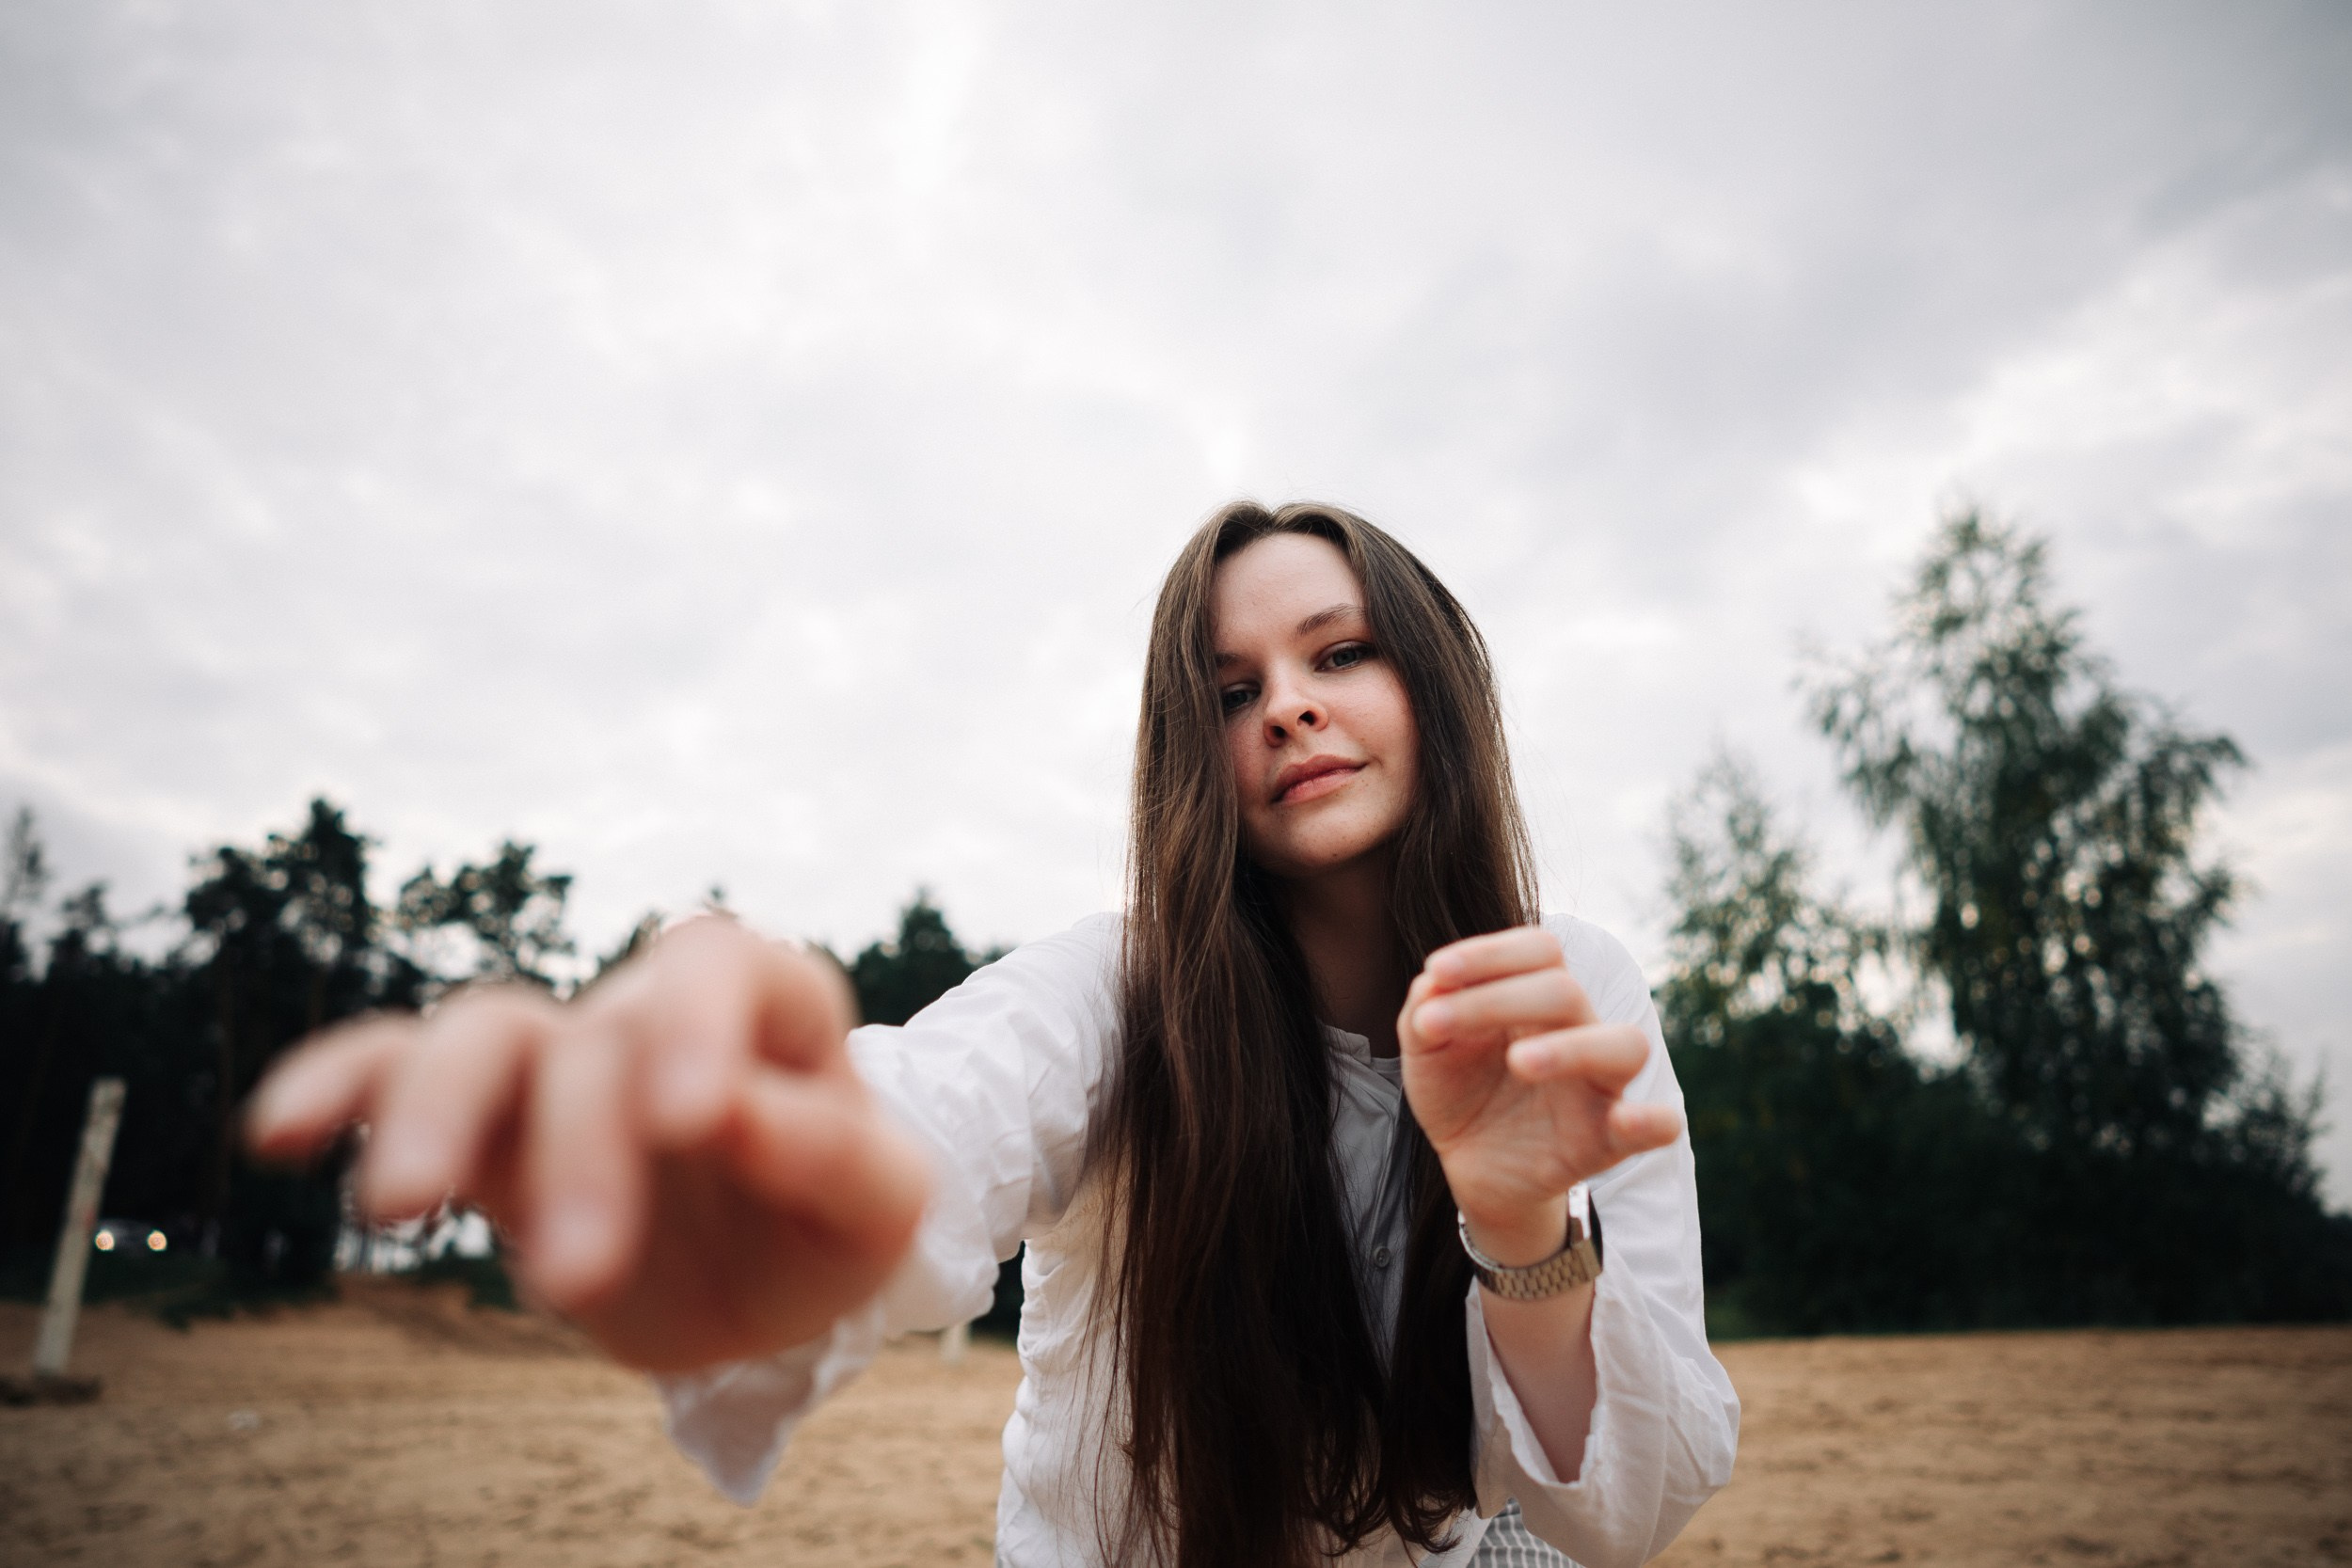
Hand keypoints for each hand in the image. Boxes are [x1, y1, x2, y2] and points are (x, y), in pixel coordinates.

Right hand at [244, 916, 929, 1372]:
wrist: (771, 1276)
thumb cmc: (835, 1222)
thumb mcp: (885, 1208)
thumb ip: (835, 1156)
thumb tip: (736, 1116)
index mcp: (770, 1008)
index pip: (722, 963)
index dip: (696, 1022)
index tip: (691, 1122)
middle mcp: (651, 1018)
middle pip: (593, 1039)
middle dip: (580, 1151)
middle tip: (579, 1275)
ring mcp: (561, 1063)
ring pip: (479, 1037)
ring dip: (434, 1113)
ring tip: (397, 1210)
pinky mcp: (490, 1127)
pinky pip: (394, 1069)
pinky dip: (337, 1085)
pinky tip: (279, 1134)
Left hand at [1398, 927, 1679, 1266]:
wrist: (1469, 1164)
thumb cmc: (1457, 1090)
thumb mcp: (1426, 1048)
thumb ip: (1426, 1007)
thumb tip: (1433, 981)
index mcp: (1538, 999)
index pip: (1540, 950)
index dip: (1491, 952)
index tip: (1438, 971)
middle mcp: (1579, 1030)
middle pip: (1566, 991)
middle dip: (1498, 999)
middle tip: (1435, 1024)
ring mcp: (1599, 1085)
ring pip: (1625, 1045)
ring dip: (1572, 1048)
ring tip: (1518, 1062)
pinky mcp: (1608, 1140)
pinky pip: (1660, 1124)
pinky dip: (1653, 1120)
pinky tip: (1624, 1120)